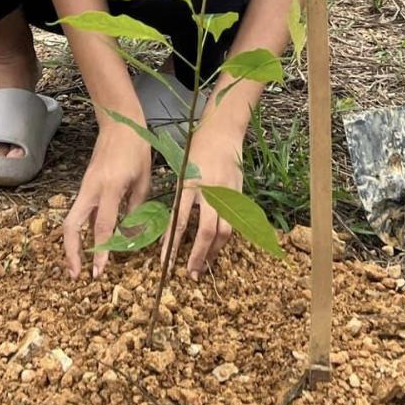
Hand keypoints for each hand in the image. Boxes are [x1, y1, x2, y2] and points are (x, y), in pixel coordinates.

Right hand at [63, 115, 152, 279]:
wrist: (119, 123)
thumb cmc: (137, 149)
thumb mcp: (144, 180)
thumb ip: (137, 209)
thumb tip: (131, 237)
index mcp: (111, 187)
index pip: (102, 226)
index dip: (101, 251)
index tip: (99, 272)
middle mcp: (92, 189)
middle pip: (71, 226)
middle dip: (71, 252)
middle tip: (77, 275)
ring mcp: (85, 187)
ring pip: (71, 220)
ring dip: (72, 244)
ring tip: (78, 265)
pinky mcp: (85, 187)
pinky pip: (80, 213)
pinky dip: (81, 231)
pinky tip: (88, 245)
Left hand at [166, 113, 246, 278]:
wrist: (223, 131)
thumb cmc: (197, 149)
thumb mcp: (183, 171)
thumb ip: (181, 197)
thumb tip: (173, 228)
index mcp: (190, 184)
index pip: (180, 221)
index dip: (172, 244)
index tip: (164, 263)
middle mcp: (210, 192)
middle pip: (206, 232)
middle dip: (197, 256)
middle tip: (190, 274)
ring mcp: (228, 194)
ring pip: (225, 231)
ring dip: (214, 252)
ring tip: (204, 266)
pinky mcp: (239, 195)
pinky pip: (234, 222)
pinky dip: (225, 238)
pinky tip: (217, 248)